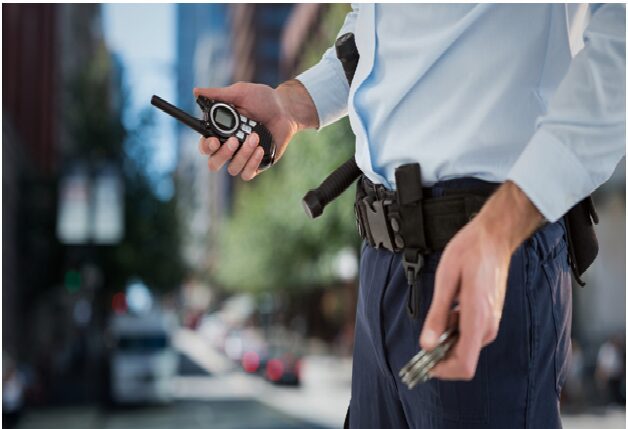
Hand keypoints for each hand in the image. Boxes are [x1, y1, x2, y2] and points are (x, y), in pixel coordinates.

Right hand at [194, 80, 317, 179]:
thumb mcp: (240, 93)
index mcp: (221, 131)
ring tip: (255, 137)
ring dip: (243, 154)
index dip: (206, 146)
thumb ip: (218, 94)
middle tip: (234, 140)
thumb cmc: (263, 99)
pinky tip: (260, 149)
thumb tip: (196, 91)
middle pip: (214, 163)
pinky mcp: (257, 164)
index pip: (205, 146)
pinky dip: (252, 163)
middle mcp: (230, 147)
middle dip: (222, 154)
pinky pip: (247, 174)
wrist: (287, 109)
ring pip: (232, 168)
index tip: (214, 140)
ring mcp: (244, 156)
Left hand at [419, 181, 543, 379]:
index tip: (423, 364)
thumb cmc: (470, 252)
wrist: (494, 236)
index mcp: (477, 320)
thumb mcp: (446, 281)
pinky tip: (448, 308)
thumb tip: (426, 344)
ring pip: (464, 346)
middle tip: (421, 338)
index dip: (442, 371)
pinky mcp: (489, 316)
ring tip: (436, 314)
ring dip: (446, 340)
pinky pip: (469, 333)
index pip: (464, 365)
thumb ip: (437, 315)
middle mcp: (487, 326)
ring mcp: (491, 322)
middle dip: (440, 355)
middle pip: (463, 359)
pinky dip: (454, 329)